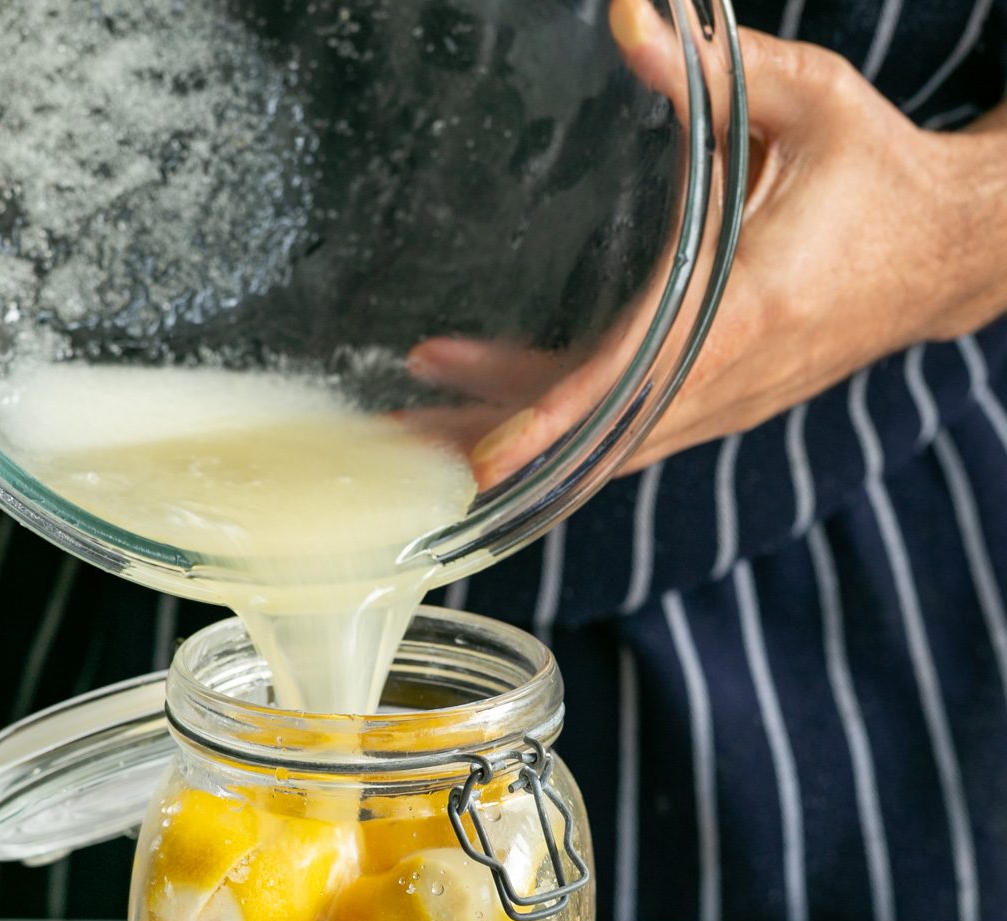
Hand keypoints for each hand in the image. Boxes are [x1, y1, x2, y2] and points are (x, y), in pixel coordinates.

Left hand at [410, 4, 1006, 486]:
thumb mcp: (806, 105)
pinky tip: (492, 409)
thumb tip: (630, 17)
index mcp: (742, 310)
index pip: (630, 379)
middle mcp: (725, 378)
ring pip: (602, 448)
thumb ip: (714, 72)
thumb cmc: (878, 176)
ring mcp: (721, 404)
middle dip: (499, 447)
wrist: (943, 253)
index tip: (487, 451)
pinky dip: (557, 431)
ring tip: (421, 435)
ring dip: (515, 445)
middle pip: (594, 437)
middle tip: (403, 450)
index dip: (554, 418)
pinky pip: (624, 435)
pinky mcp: (718, 406)